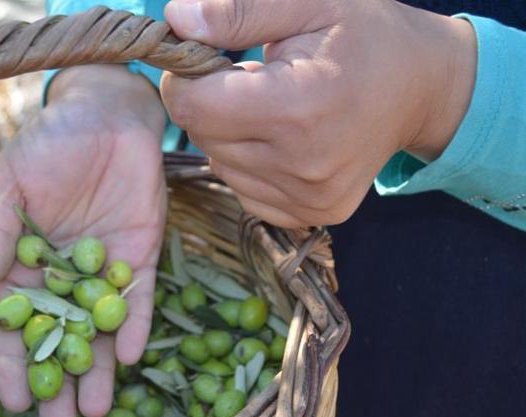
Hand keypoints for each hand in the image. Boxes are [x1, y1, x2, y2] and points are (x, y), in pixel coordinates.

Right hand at [0, 65, 165, 416]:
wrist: (105, 112)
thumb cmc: (47, 144)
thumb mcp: (11, 184)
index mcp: (23, 266)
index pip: (13, 325)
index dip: (12, 364)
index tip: (13, 404)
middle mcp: (63, 279)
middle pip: (59, 341)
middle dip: (59, 384)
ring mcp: (104, 273)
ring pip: (100, 332)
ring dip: (99, 370)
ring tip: (99, 412)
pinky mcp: (141, 260)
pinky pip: (139, 301)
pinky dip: (136, 328)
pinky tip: (133, 358)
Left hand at [160, 0, 476, 227]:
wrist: (422, 87)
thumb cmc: (364, 35)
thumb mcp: (308, 2)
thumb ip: (239, 11)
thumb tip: (175, 20)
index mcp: (300, 106)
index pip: (192, 106)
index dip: (185, 77)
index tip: (204, 57)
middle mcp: (304, 163)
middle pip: (203, 136)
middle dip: (210, 103)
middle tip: (248, 79)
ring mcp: (309, 198)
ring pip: (221, 165)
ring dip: (230, 134)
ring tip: (272, 106)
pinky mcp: (311, 214)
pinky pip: (244, 189)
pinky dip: (250, 163)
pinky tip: (282, 138)